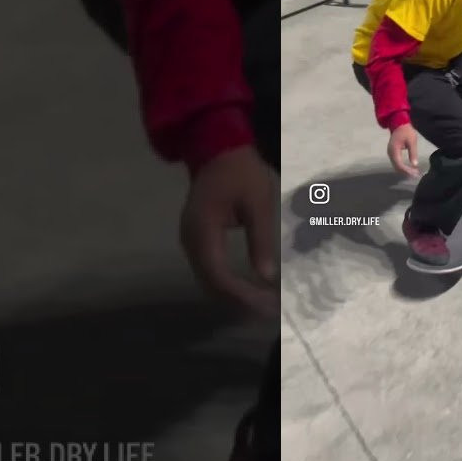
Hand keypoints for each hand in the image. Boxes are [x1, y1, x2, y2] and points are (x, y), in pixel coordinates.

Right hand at [180, 145, 278, 317]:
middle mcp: (190, 240)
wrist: (217, 149)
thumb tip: (267, 277)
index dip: (241, 295)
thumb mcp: (259, 202)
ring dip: (234, 296)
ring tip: (263, 304)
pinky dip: (228, 284)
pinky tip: (249, 289)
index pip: (218, 274)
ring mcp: (190, 240)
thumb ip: (262, 239)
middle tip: (271, 311)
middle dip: (239, 301)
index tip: (267, 306)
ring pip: (208, 281)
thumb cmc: (242, 172)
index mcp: (203, 229)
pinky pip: (209, 270)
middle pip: (210, 283)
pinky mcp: (197, 240)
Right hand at [387, 123, 419, 176]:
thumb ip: (413, 153)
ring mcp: (390, 153)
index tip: (414, 173)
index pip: (399, 164)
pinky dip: (402, 167)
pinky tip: (409, 168)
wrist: (398, 124)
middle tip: (416, 175)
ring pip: (396, 166)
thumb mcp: (412, 141)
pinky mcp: (392, 153)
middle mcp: (390, 153)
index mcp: (394, 150)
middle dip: (406, 172)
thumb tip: (414, 165)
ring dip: (404, 170)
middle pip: (396, 166)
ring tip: (413, 173)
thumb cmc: (406, 131)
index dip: (406, 170)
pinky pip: (396, 162)